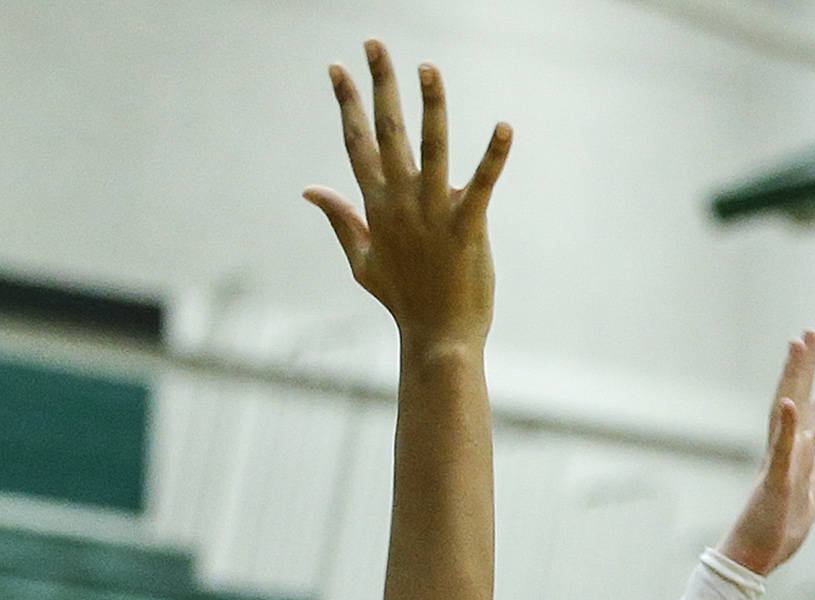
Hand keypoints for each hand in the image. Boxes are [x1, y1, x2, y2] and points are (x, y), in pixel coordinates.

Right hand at [305, 44, 510, 350]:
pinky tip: (504, 127)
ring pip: (430, 148)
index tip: (338, 68)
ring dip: (430, 105)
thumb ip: (340, 220)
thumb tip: (310, 191)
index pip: (356, 143)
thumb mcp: (363, 261)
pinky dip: (493, 156)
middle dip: (380, 85)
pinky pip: (480, 185)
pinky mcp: (467, 228)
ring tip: (427, 67)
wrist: (438, 340)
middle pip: (387, 132)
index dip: (347, 103)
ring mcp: (433, 214)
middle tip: (376, 43)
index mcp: (376, 207)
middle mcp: (400, 203)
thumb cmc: (404, 301)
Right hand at [720, 333, 814, 576]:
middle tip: (810, 331)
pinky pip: (781, 451)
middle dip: (805, 366)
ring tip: (796, 345)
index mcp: (796, 458)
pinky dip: (785, 426)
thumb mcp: (809, 505)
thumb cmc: (776, 536)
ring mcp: (779, 464)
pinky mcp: (775, 483)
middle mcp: (786, 453)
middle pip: (798, 400)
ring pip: (785, 413)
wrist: (752, 561)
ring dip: (791, 379)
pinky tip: (787, 401)